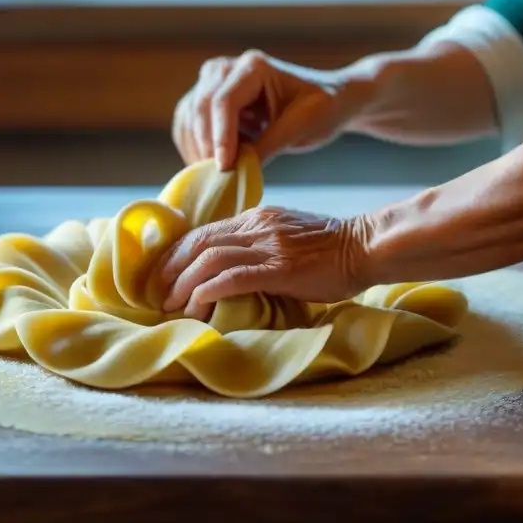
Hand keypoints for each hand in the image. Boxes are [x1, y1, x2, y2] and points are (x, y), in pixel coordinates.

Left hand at [151, 205, 367, 319]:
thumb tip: (234, 269)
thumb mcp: (289, 237)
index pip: (205, 231)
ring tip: (171, 305)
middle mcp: (257, 226)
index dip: (177, 253)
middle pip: (199, 242)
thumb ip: (262, 244)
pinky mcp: (279, 268)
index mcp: (257, 217)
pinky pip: (233, 276)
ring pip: (209, 258)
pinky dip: (208, 290)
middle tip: (157, 293)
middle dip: (171, 268)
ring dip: (184, 283)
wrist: (365, 247)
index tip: (162, 274)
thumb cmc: (332, 251)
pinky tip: (196, 305)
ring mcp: (267, 245)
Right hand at [171, 50, 354, 170]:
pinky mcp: (208, 99)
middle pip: (201, 106)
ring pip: (189, 114)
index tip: (223, 168)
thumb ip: (267, 146)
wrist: (328, 100)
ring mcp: (214, 82)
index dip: (221, 137)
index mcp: (254, 67)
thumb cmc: (321, 108)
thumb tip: (234, 171)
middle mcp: (228, 68)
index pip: (224, 101)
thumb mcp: (300, 127)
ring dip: (195, 146)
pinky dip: (192, 145)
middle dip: (205, 144)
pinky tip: (205, 166)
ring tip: (211, 176)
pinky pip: (188, 122)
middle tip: (215, 178)